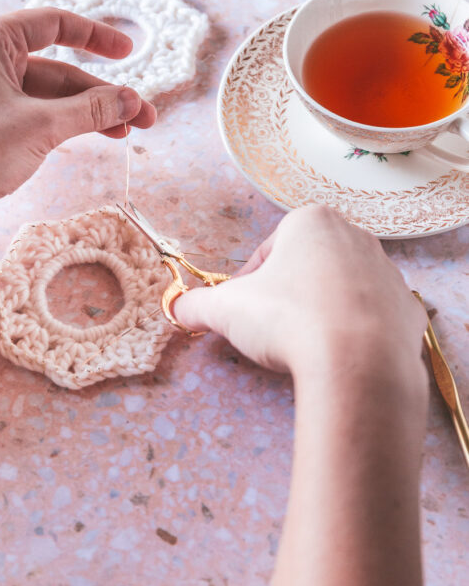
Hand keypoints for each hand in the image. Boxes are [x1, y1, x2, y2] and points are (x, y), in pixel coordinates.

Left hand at [0, 8, 155, 229]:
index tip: (129, 50)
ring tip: (128, 132)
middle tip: (142, 115)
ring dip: (88, 112)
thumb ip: (91, 109)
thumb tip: (132, 101)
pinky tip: (95, 136)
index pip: (53, 23)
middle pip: (58, 67)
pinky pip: (35, 114)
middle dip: (102, 93)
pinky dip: (65, 124)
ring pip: (50, 95)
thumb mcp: (42, 126)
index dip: (96, 36)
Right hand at [175, 205, 427, 382]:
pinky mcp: (408, 311)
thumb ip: (197, 305)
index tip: (245, 309)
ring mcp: (388, 273)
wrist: (358, 363)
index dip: (251, 281)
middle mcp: (356, 237)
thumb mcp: (226, 310)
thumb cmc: (289, 319)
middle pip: (309, 266)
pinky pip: (374, 319)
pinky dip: (355, 335)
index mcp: (311, 222)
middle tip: (271, 329)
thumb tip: (177, 308)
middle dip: (288, 294)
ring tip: (305, 346)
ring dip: (321, 312)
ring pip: (343, 290)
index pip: (269, 248)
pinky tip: (339, 357)